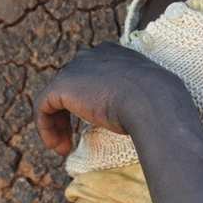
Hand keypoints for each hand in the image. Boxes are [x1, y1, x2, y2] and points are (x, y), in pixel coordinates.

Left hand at [34, 43, 188, 155]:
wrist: (153, 100)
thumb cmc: (158, 103)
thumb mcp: (149, 96)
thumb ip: (137, 98)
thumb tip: (141, 117)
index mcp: (114, 54)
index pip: (91, 77)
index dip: (87, 104)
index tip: (92, 127)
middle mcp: (93, 55)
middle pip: (71, 87)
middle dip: (68, 116)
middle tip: (72, 141)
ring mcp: (77, 67)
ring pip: (56, 98)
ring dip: (57, 125)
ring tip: (64, 148)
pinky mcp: (63, 84)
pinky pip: (43, 105)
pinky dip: (45, 127)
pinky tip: (56, 146)